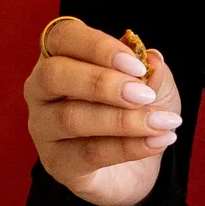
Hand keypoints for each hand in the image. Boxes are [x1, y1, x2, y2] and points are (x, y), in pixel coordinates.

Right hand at [24, 18, 182, 205]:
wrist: (137, 168)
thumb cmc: (135, 114)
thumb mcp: (153, 86)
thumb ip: (151, 71)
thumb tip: (153, 58)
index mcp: (61, 57)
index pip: (63, 37)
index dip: (98, 47)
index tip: (137, 65)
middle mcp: (41, 90)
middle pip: (54, 75)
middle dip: (102, 83)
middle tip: (144, 95)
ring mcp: (44, 128)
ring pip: (71, 118)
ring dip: (123, 120)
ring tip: (163, 122)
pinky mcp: (57, 163)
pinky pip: (89, 153)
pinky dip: (128, 147)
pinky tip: (157, 142)